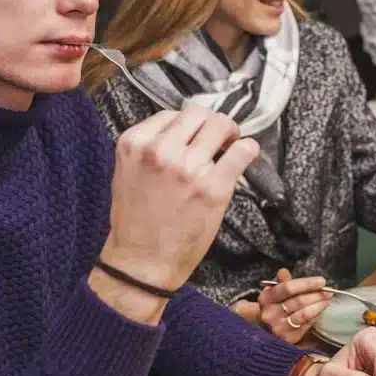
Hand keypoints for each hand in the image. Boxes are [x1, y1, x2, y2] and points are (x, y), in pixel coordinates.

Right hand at [101, 107, 257, 290]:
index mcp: (135, 143)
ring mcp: (188, 168)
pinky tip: (246, 155)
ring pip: (220, 125)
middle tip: (218, 139)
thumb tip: (184, 133)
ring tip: (230, 147)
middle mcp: (160, 150)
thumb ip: (150, 148)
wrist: (141, 262)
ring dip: (230, 133)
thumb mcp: (127, 172)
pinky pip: (241, 151)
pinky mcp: (213, 187)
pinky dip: (248, 149)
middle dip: (211, 124)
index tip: (195, 137)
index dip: (188, 125)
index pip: (171, 114)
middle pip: (198, 114)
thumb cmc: (135, 222)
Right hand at [256, 268, 331, 343]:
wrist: (269, 330)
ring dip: (319, 305)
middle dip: (317, 295)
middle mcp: (270, 314)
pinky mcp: (288, 338)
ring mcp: (278, 328)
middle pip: (298, 301)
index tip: (321, 281)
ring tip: (327, 300)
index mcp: (265, 299)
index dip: (306, 284)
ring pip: (304, 314)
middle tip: (328, 291)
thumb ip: (283, 282)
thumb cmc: (276, 307)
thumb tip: (283, 271)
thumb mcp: (276, 293)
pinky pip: (306, 324)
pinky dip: (315, 316)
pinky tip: (320, 310)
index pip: (287, 288)